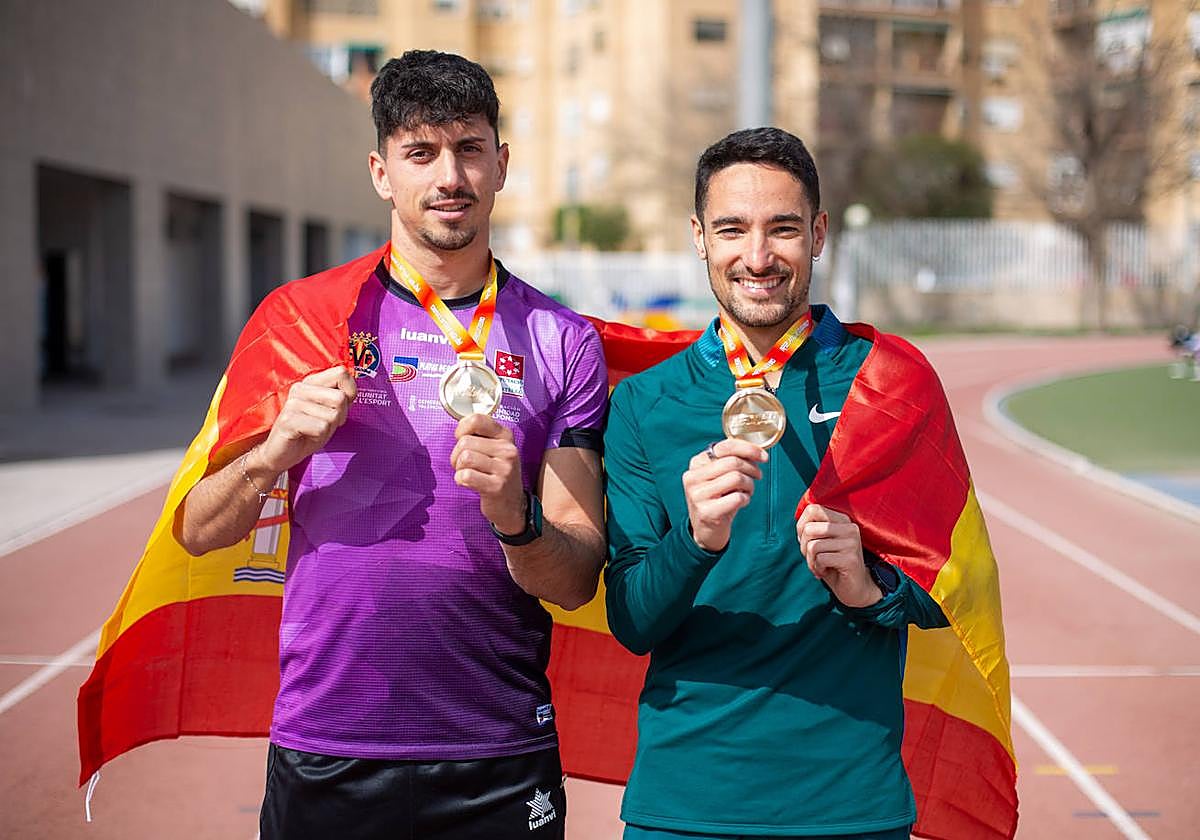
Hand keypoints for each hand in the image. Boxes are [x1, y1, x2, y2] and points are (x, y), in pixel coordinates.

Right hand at [257, 366, 356, 475]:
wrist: (281, 453)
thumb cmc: (308, 431)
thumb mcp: (329, 412)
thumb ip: (341, 398)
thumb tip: (353, 390)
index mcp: (311, 382)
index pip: (341, 373)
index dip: (350, 392)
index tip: (338, 407)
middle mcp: (301, 388)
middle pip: (340, 398)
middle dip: (340, 416)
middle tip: (325, 424)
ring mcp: (293, 403)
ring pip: (332, 415)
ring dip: (328, 429)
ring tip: (313, 430)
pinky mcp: (288, 420)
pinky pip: (321, 428)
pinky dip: (319, 437)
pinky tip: (307, 436)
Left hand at [451, 413, 525, 533]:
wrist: (512, 505)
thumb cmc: (498, 474)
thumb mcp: (496, 449)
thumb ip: (480, 435)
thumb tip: (460, 427)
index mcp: (506, 436)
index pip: (477, 419)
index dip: (461, 429)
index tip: (461, 438)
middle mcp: (508, 450)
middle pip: (465, 441)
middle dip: (456, 454)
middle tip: (464, 464)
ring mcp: (504, 468)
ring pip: (464, 457)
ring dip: (458, 468)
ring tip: (467, 473)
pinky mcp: (496, 486)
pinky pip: (465, 475)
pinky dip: (460, 480)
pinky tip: (469, 483)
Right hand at [683, 439, 766, 551]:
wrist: (706, 531)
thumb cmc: (717, 500)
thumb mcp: (719, 477)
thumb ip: (732, 461)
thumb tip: (757, 452)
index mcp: (697, 463)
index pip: (725, 447)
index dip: (749, 449)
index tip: (763, 456)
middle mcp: (693, 477)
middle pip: (733, 462)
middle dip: (752, 468)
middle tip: (758, 476)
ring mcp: (698, 495)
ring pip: (736, 478)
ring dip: (749, 485)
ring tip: (747, 491)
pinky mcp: (707, 511)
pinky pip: (737, 498)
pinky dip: (746, 499)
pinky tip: (741, 502)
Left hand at [795, 504, 880, 607]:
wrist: (855, 588)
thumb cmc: (833, 563)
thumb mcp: (822, 542)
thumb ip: (812, 529)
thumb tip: (800, 524)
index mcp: (842, 519)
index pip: (813, 509)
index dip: (801, 525)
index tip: (807, 540)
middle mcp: (850, 528)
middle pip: (809, 529)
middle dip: (804, 547)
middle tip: (812, 557)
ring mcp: (852, 543)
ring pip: (813, 546)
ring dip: (810, 560)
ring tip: (819, 566)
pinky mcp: (850, 559)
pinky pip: (821, 559)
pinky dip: (817, 568)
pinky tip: (825, 571)